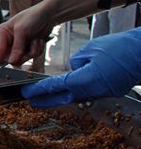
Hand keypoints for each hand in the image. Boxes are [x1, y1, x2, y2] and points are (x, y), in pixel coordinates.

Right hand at [0, 3, 52, 67]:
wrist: (49, 15)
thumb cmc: (33, 17)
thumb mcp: (22, 31)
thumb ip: (16, 48)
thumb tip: (11, 61)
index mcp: (3, 33)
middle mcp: (10, 40)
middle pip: (11, 57)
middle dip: (22, 54)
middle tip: (27, 47)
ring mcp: (20, 44)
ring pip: (23, 58)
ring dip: (32, 51)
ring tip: (35, 39)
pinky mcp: (28, 47)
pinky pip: (31, 56)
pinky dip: (37, 49)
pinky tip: (38, 40)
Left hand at [21, 28, 140, 107]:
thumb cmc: (119, 48)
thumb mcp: (90, 50)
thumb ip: (77, 62)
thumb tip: (72, 70)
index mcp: (87, 79)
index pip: (58, 86)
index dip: (41, 89)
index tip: (28, 92)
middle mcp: (95, 90)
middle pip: (65, 98)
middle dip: (47, 100)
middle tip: (31, 101)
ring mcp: (105, 93)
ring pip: (77, 97)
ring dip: (61, 97)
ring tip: (45, 96)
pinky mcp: (111, 91)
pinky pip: (89, 94)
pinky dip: (76, 93)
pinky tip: (68, 90)